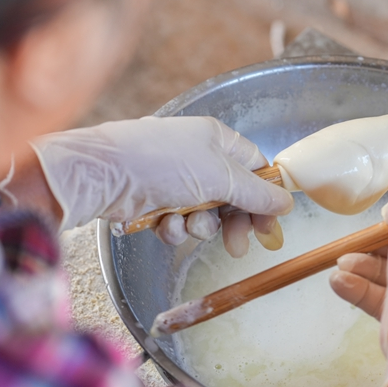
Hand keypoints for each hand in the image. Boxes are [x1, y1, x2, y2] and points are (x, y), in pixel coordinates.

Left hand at [31, 116, 293, 256]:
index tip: (269, 228)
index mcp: (217, 140)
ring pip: (204, 214)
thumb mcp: (219, 176)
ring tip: (184, 223)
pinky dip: (172, 227)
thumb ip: (256, 192)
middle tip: (236, 247)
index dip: (264, 200)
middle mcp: (197, 157)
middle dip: (231, 223)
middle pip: (231, 197)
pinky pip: (177, 221)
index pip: (255, 170)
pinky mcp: (153, 200)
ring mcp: (173, 179)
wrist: (101, 174)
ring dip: (197, 225)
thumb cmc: (161, 162)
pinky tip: (162, 223)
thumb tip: (286, 201)